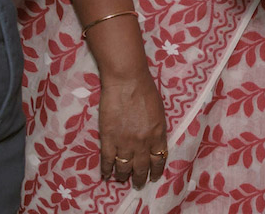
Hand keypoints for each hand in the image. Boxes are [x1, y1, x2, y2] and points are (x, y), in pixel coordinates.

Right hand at [98, 69, 167, 187]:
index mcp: (158, 134)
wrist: (127, 81)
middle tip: (138, 184)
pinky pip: (107, 160)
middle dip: (140, 178)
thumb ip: (157, 128)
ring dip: (124, 176)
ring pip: (124, 168)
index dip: (156, 171)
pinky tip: (106, 175)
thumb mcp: (159, 111)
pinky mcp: (108, 139)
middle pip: (142, 167)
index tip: (154, 177)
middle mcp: (143, 142)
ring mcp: (125, 142)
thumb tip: (154, 141)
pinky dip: (106, 170)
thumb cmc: (146, 89)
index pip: (159, 159)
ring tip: (123, 180)